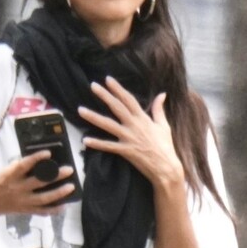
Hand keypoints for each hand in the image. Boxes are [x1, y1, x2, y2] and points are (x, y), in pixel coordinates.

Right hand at [0, 152, 75, 216]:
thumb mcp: (4, 172)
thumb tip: (38, 161)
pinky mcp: (25, 210)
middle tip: (69, 170)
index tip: (48, 153)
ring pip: (43, 198)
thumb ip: (19, 168)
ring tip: (70, 187)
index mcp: (10, 176)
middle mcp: (17, 189)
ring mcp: (22, 201)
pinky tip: (63, 205)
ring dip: (59, 193)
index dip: (36, 158)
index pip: (24, 165)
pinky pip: (42, 211)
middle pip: (39, 182)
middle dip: (56, 176)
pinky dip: (53, 210)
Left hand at [78, 78, 184, 192]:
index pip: (128, 99)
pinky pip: (108, 146)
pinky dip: (97, 143)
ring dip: (93, 117)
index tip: (108, 79)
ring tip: (80, 110)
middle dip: (104, 95)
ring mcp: (128, 138)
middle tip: (92, 85)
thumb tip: (162, 94)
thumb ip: (159, 109)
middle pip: (116, 107)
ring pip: (108, 125)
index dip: (118, 88)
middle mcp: (134, 125)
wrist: (166, 167)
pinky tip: (85, 140)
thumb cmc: (166, 147)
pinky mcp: (125, 151)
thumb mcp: (164, 125)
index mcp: (142, 118)